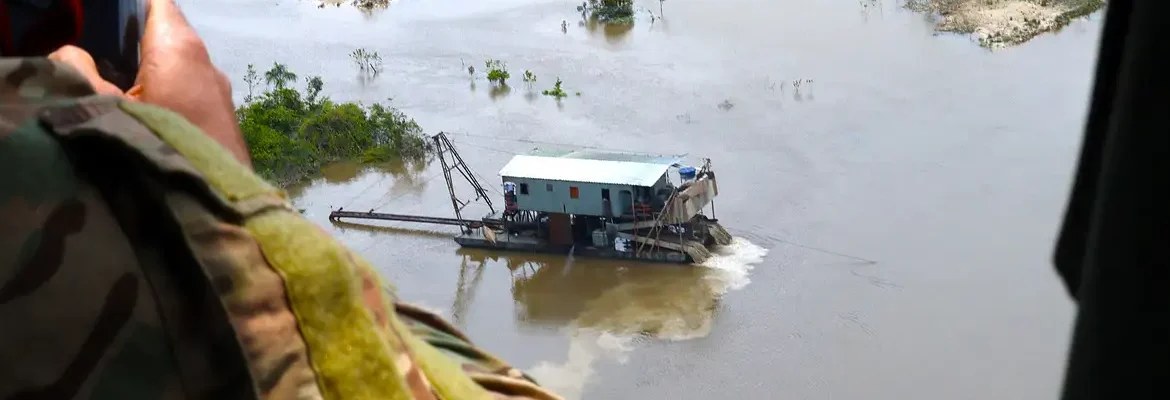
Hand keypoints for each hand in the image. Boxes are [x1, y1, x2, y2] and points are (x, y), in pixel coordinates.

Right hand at [47, 0, 250, 167]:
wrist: (216, 205)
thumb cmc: (158, 150)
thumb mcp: (102, 110)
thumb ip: (77, 72)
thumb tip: (71, 54)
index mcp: (178, 47)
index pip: (154, 4)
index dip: (126, 10)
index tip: (102, 26)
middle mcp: (206, 63)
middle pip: (164, 36)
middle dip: (131, 45)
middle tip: (98, 63)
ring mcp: (219, 92)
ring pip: (177, 69)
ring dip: (148, 76)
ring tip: (116, 93)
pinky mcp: (223, 119)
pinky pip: (189, 95)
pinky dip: (165, 98)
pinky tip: (144, 120)